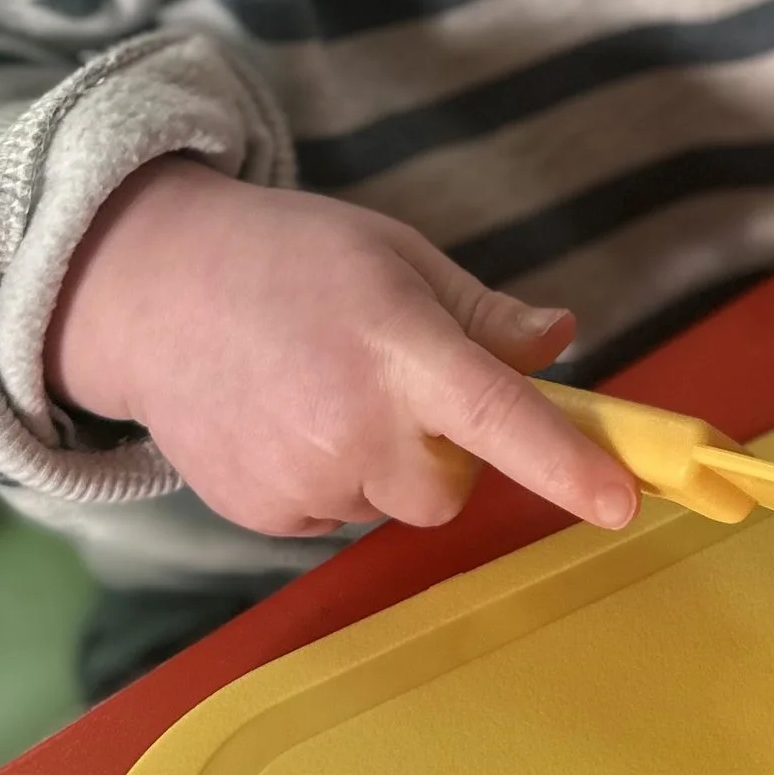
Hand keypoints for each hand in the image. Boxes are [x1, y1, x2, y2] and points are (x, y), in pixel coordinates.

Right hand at [44, 158, 640, 538]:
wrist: (151, 290)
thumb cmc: (290, 257)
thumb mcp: (396, 255)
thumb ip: (481, 314)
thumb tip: (562, 341)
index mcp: (401, 348)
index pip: (502, 418)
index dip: (567, 465)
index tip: (622, 503)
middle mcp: (355, 426)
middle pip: (451, 487)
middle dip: (442, 450)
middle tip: (387, 380)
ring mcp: (303, 479)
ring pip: (392, 504)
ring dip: (379, 465)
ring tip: (317, 389)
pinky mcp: (262, 515)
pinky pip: (334, 519)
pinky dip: (325, 481)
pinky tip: (281, 419)